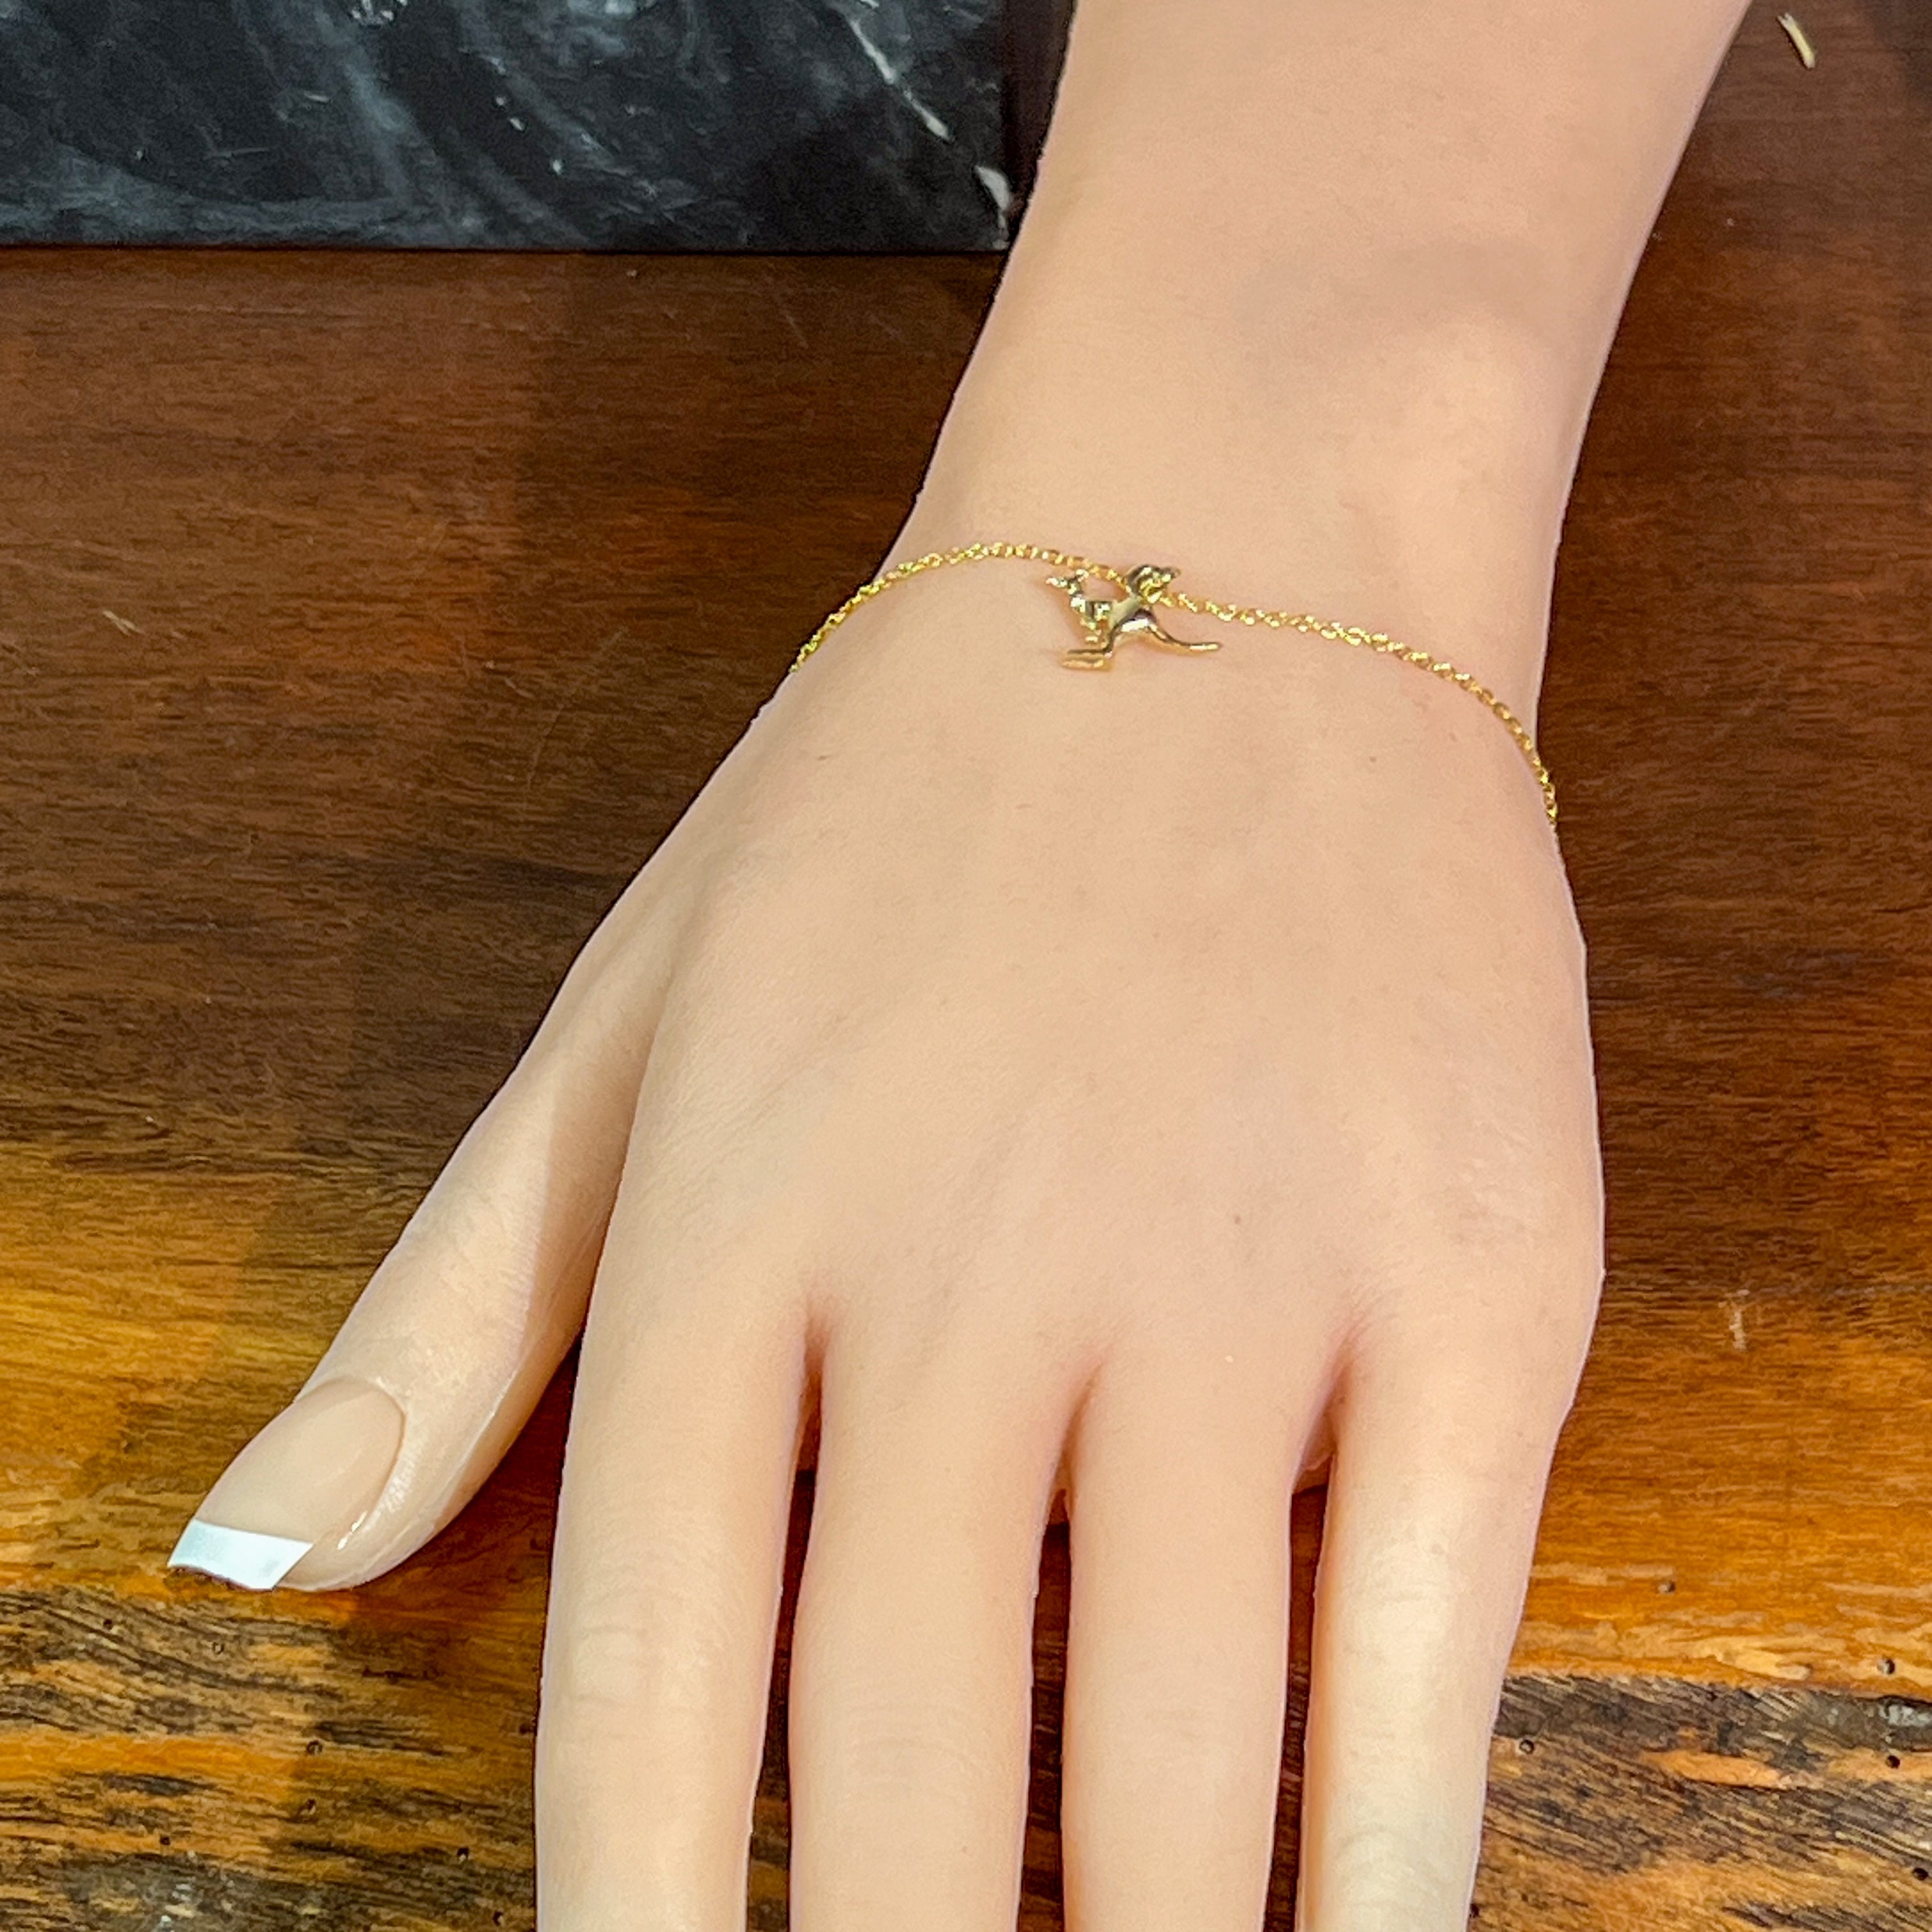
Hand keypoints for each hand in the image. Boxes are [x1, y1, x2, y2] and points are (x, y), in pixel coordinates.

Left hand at [171, 544, 1603, 1930]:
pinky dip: (1374, 1874)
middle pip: (917, 1791)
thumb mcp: (635, 1009)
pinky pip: (1417, 1665)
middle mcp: (977, 1280)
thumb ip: (457, 1300)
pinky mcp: (1476, 1280)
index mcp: (738, 1228)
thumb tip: (256, 1551)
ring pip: (1172, 1769)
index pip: (655, 1711)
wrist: (1226, 566)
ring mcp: (1249, 1281)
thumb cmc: (903, 797)